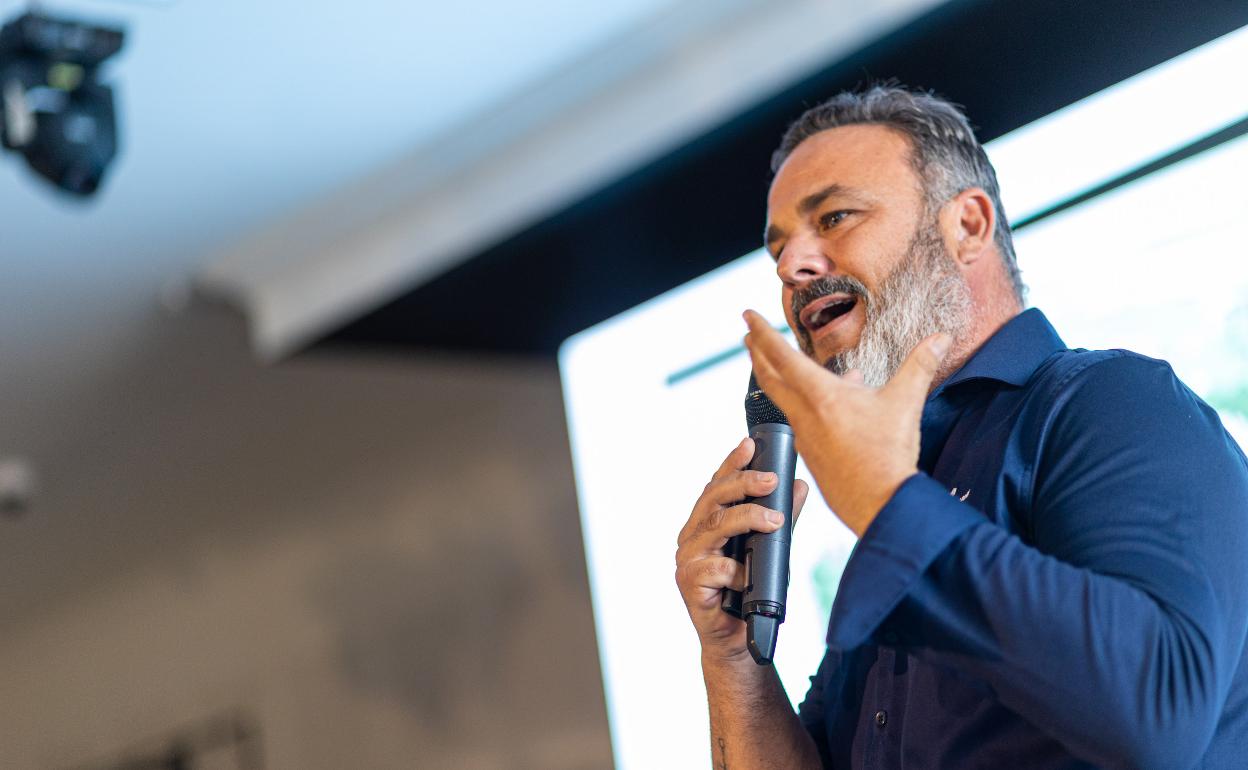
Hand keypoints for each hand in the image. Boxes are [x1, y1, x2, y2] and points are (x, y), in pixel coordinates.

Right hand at [675, 437, 809, 660]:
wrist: (740, 640)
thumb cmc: (751, 592)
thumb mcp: (771, 549)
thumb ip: (781, 517)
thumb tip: (799, 486)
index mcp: (705, 523)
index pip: (716, 485)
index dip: (731, 463)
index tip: (750, 444)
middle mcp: (692, 537)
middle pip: (712, 499)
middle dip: (743, 484)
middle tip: (771, 480)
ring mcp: (687, 560)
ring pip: (714, 527)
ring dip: (747, 519)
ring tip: (775, 520)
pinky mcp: (689, 585)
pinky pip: (716, 568)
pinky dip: (737, 570)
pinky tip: (750, 576)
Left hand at [742, 309, 948, 536]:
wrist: (880, 504)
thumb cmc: (889, 455)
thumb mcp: (905, 403)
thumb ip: (920, 364)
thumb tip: (941, 337)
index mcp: (821, 395)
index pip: (781, 356)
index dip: (762, 333)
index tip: (747, 316)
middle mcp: (804, 414)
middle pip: (770, 377)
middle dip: (757, 352)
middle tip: (747, 335)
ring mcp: (804, 436)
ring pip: (784, 399)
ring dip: (778, 377)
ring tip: (782, 363)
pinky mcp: (809, 454)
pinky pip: (800, 420)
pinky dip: (803, 403)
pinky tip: (823, 402)